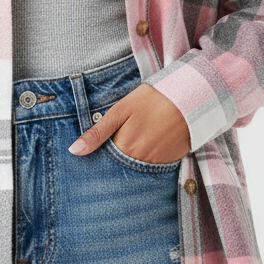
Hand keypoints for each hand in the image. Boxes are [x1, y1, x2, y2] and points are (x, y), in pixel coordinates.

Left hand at [68, 82, 191, 162]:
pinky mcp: (171, 161)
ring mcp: (157, 163)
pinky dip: (150, 156)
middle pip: (121, 165)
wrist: (189, 97)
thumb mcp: (120, 110)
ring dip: (134, 157)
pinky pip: (155, 165)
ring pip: (137, 166)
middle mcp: (139, 161)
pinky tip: (153, 140)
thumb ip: (97, 132)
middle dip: (117, 157)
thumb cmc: (152, 99)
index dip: (103, 151)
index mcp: (124, 148)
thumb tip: (74, 151)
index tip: (104, 144)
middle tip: (125, 138)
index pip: (105, 160)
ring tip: (141, 135)